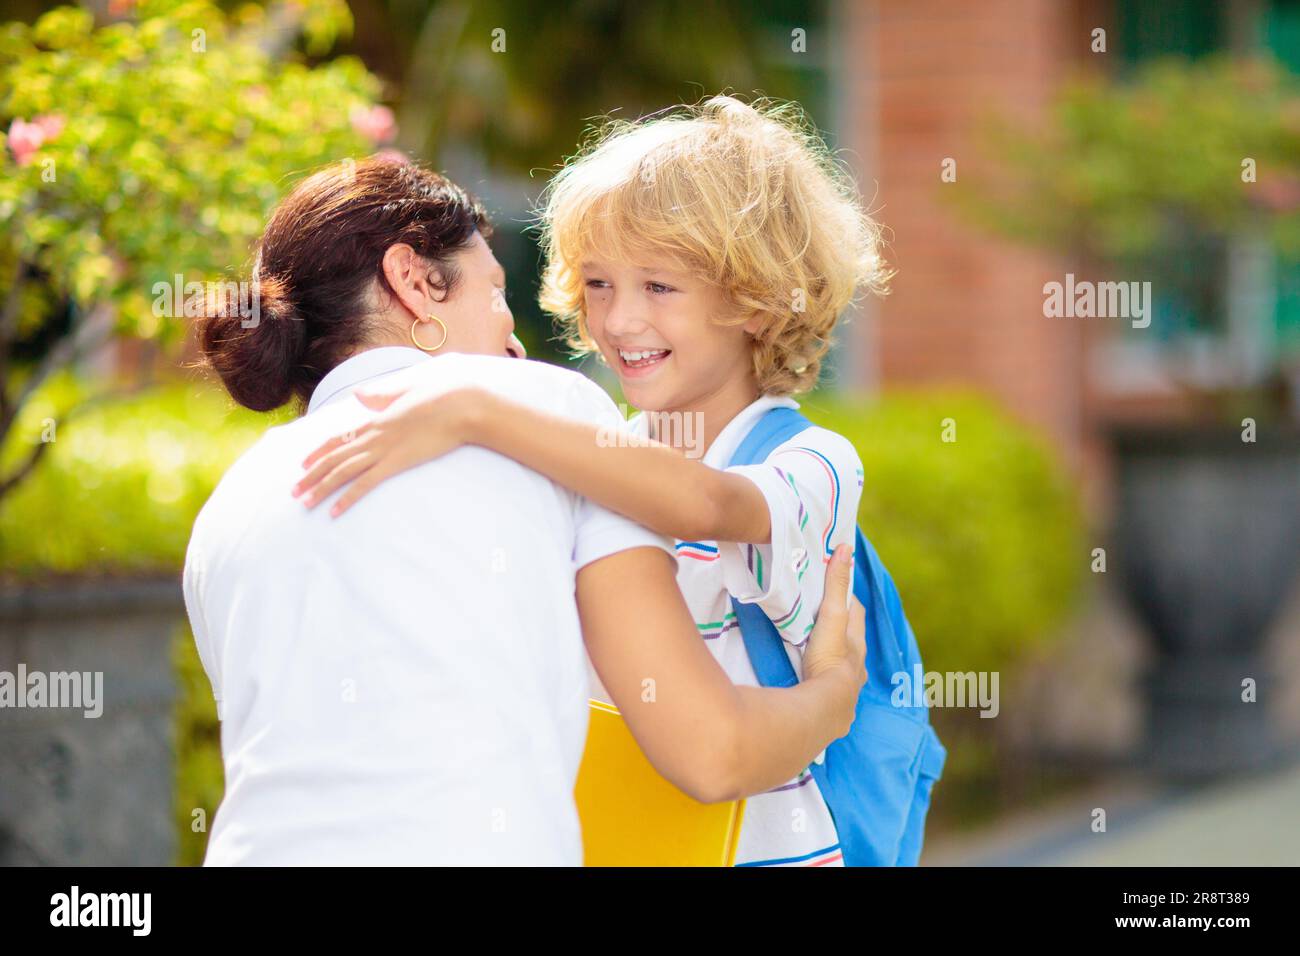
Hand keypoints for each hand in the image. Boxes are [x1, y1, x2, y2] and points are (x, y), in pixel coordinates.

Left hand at [291, 385, 485, 516]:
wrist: (461, 405)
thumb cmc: (443, 397)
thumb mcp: (408, 392)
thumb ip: (382, 396)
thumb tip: (358, 395)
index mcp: (377, 420)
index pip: (339, 437)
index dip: (318, 451)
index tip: (303, 464)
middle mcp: (373, 435)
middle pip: (333, 457)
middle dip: (311, 475)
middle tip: (293, 491)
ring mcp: (383, 450)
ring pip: (342, 472)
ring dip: (320, 489)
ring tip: (304, 503)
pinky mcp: (396, 463)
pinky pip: (364, 485)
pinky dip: (347, 499)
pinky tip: (334, 512)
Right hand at [800, 544, 867, 734]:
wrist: (825, 709)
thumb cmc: (829, 659)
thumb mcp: (831, 617)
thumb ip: (836, 586)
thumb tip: (846, 548)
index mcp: (857, 642)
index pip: (855, 611)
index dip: (846, 597)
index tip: (832, 588)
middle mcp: (857, 665)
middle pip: (851, 641)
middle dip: (841, 631)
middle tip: (822, 621)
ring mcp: (848, 689)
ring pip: (844, 668)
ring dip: (834, 659)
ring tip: (817, 654)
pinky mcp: (836, 708)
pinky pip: (833, 692)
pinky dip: (826, 685)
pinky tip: (816, 688)